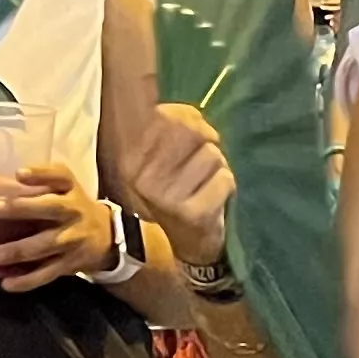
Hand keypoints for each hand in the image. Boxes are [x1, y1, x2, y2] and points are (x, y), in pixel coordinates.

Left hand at [0, 162, 118, 291]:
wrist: (107, 236)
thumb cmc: (74, 206)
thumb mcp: (64, 187)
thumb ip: (39, 181)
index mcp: (71, 190)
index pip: (59, 176)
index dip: (40, 174)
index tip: (19, 174)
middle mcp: (74, 212)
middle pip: (52, 209)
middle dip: (23, 208)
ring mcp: (72, 240)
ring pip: (47, 245)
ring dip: (20, 250)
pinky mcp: (69, 264)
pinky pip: (47, 273)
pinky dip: (27, 281)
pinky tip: (7, 283)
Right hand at [118, 101, 235, 267]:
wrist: (189, 242)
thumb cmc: (180, 186)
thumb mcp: (165, 151)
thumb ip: (174, 122)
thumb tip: (193, 115)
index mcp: (132, 159)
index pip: (168, 118)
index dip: (190, 122)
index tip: (194, 136)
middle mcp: (143, 179)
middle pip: (195, 134)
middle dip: (206, 144)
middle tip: (201, 164)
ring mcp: (167, 198)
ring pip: (213, 156)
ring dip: (217, 167)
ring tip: (205, 183)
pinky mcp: (193, 214)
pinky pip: (225, 179)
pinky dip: (226, 186)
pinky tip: (213, 198)